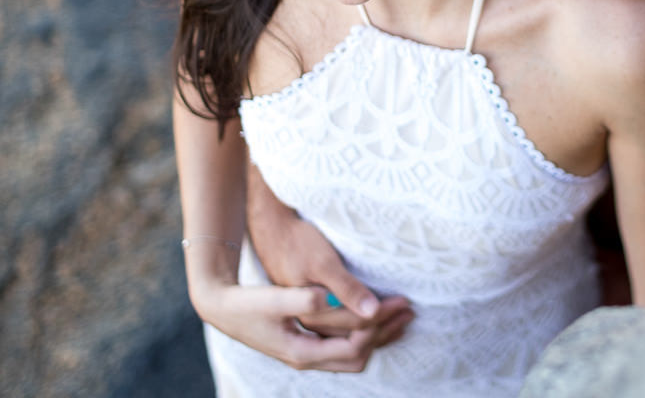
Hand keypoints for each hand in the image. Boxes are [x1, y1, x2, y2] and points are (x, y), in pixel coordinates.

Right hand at [193, 279, 404, 371]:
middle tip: (409, 308)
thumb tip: (334, 298)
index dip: (377, 326)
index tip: (396, 303)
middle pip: (359, 356)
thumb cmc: (246, 303)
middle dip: (385, 333)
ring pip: (355, 353)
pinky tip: (377, 316)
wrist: (221, 308)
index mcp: (302, 353)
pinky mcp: (309, 343)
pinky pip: (346, 345)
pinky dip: (366, 332)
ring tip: (403, 312)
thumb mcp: (273, 299)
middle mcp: (308, 359)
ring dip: (379, 334)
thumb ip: (304, 299)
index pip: (354, 348)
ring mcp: (309, 354)